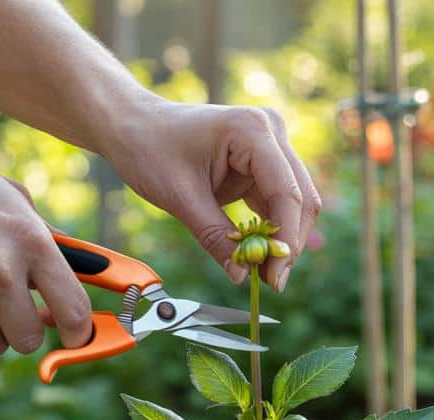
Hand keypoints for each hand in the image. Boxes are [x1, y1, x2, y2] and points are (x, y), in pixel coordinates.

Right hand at [0, 145, 91, 355]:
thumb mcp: (14, 199)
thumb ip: (48, 238)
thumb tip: (88, 269)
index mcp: (32, 242)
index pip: (72, 309)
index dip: (79, 332)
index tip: (76, 337)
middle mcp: (0, 271)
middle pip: (29, 340)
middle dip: (26, 331)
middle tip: (14, 312)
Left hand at [101, 100, 319, 290]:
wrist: (132, 123)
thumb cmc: (148, 147)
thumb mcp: (180, 198)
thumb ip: (216, 237)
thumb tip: (243, 276)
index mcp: (251, 130)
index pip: (286, 192)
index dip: (285, 239)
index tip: (275, 278)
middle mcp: (270, 131)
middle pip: (300, 197)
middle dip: (288, 243)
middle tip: (272, 281)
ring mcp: (270, 144)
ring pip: (295, 202)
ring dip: (282, 238)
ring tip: (263, 272)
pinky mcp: (264, 160)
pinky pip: (278, 200)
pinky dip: (271, 228)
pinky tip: (258, 253)